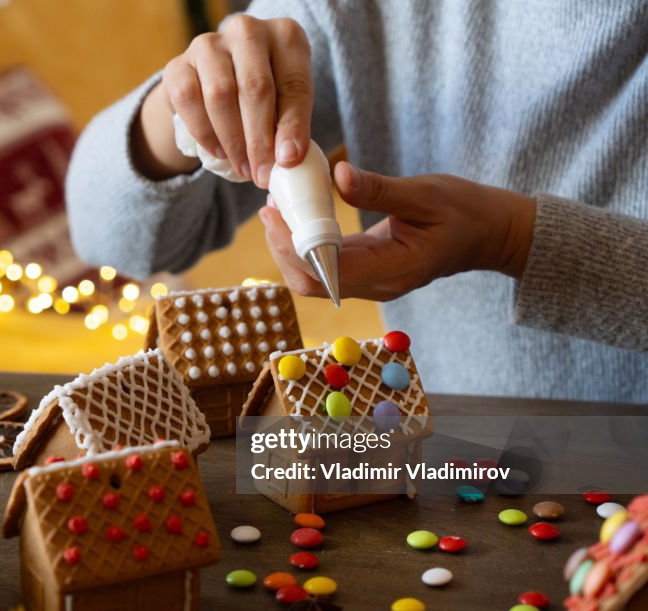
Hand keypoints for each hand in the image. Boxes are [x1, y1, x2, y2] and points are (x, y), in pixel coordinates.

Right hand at [133, 15, 312, 186]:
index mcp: (285, 36)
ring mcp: (209, 44)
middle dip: (259, 139)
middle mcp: (246, 31)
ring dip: (232, 140)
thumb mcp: (285, 104)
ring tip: (242, 167)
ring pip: (220, 94)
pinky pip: (188, 99)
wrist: (214, 83)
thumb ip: (290, 126)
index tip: (287, 162)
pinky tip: (217, 152)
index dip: (292, 127)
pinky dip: (204, 132)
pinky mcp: (177, 64)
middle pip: (255, 88)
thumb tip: (287, 160)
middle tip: (261, 174)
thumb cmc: (262, 95)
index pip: (293, 84)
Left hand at [260, 161, 536, 300]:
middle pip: (311, 283)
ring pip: (314, 278)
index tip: (274, 215)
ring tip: (277, 209)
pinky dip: (306, 244)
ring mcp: (371, 282)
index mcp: (392, 271)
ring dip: (290, 248)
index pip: (325, 272)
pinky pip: (326, 267)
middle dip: (282, 249)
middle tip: (269, 209)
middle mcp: (377, 285)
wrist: (490, 234)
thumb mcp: (427, 193)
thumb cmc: (466, 211)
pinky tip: (297, 215)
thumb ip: (380, 190)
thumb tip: (338, 176)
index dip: (292, 248)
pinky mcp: (367, 271)